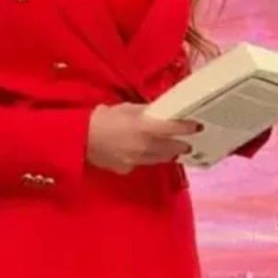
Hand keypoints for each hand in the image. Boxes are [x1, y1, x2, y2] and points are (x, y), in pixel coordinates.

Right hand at [86, 103, 200, 174]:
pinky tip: (144, 153)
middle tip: (188, 142)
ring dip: (167, 153)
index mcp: (145, 128)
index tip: (197, 126)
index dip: (187, 128)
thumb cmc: (103, 118)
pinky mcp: (127, 169)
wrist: (80, 138)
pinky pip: (142, 163)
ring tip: (172, 149)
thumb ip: (146, 112)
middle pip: (171, 148)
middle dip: (181, 145)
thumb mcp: (127, 108)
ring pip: (159, 159)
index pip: (174, 129)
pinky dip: (146, 158)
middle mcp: (145, 147)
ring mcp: (136, 160)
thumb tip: (161, 113)